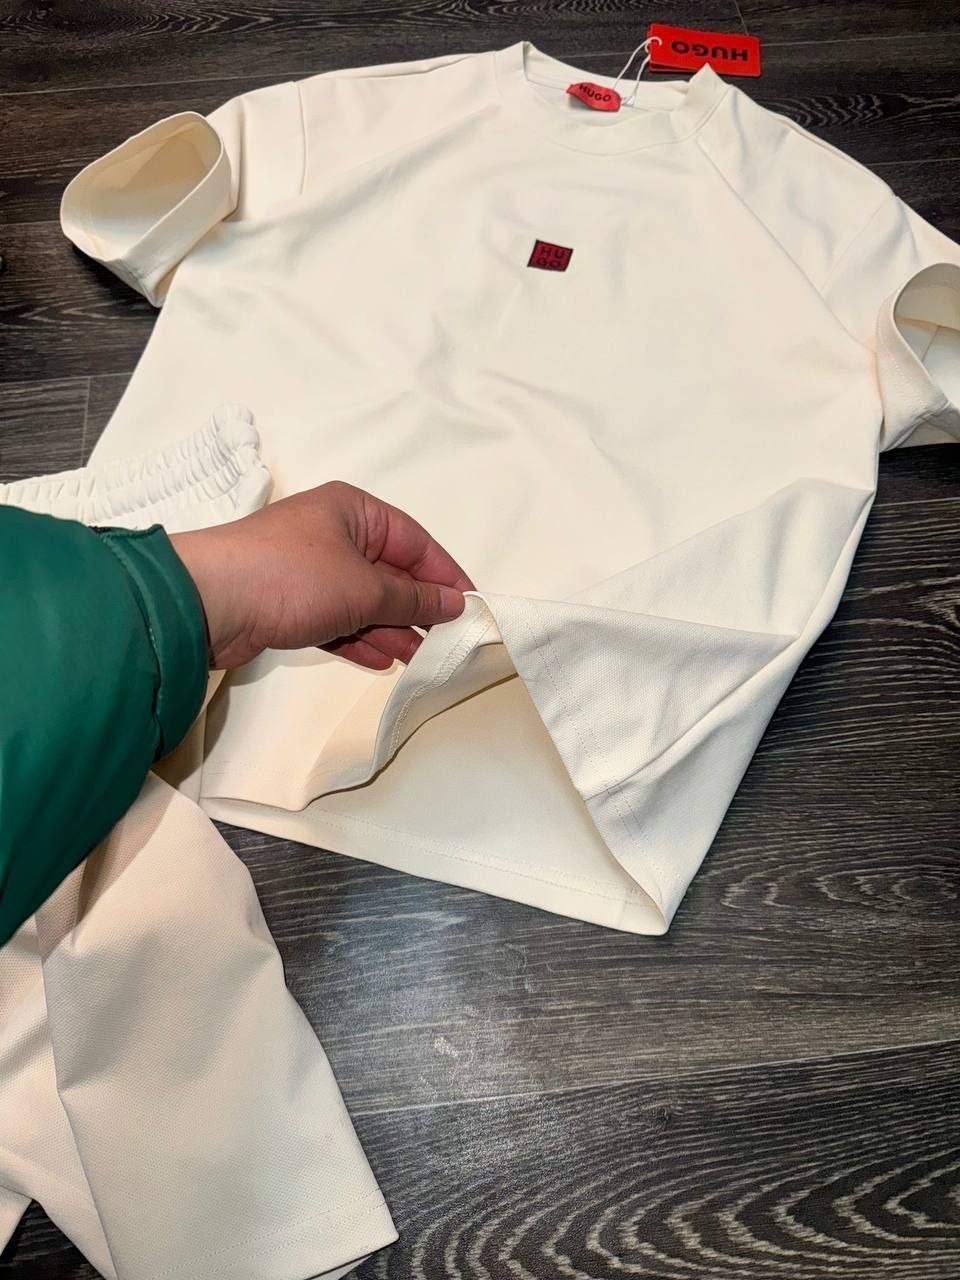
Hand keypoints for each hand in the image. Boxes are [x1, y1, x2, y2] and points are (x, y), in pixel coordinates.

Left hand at [170, 481, 473, 670]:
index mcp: (353, 511)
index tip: (470, 608)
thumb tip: (452, 603)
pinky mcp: (289, 603)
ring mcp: (309, 570)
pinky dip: (358, 638)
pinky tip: (381, 661)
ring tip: (418, 658)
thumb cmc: (293, 577)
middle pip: (390, 571)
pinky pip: (336, 620)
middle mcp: (332, 534)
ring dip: (390, 628)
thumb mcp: (365, 588)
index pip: (415, 541)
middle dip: (417, 606)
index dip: (444, 575)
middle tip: (447, 640)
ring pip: (363, 600)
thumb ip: (413, 598)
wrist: (208, 602)